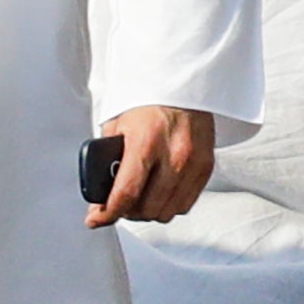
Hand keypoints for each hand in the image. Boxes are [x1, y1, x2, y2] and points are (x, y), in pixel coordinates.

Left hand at [89, 106, 213, 226]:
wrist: (183, 84)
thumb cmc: (149, 101)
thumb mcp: (119, 125)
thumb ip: (110, 158)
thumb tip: (100, 189)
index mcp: (146, 141)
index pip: (126, 193)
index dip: (108, 213)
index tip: (97, 219)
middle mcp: (174, 155)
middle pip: (148, 208)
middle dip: (128, 212)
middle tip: (119, 205)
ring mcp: (193, 163)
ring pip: (168, 211)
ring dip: (150, 212)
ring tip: (140, 200)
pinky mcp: (206, 167)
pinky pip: (185, 203)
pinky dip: (170, 205)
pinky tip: (160, 193)